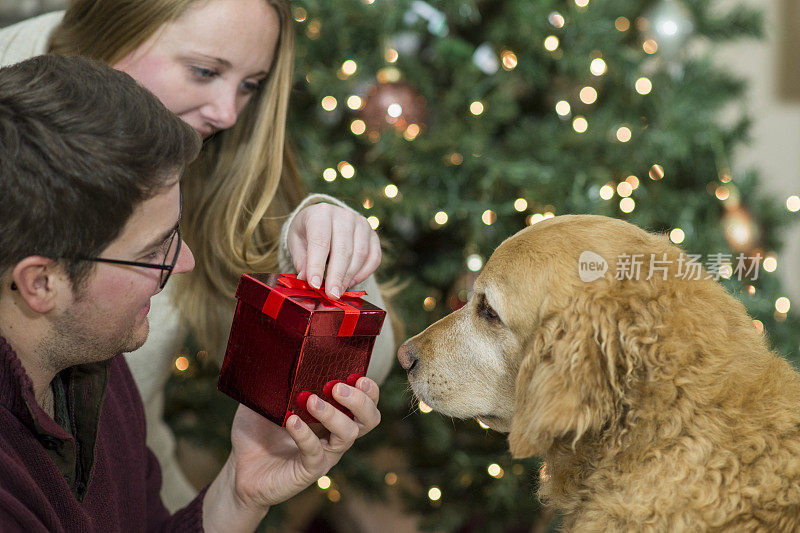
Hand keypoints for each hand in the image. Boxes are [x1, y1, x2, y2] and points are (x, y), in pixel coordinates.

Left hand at [227, 377, 379, 509]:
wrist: (239, 469)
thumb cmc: (257, 431)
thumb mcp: (266, 398)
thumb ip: (277, 379)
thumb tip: (279, 350)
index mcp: (333, 413)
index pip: (366, 401)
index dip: (369, 389)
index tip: (356, 375)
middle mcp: (334, 434)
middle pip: (369, 419)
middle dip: (361, 401)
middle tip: (338, 387)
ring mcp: (324, 454)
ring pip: (348, 435)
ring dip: (333, 414)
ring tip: (312, 400)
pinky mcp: (308, 470)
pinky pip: (315, 453)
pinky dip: (305, 434)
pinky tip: (291, 421)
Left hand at [287, 203, 380, 298]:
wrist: (324, 218)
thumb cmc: (308, 231)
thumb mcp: (296, 241)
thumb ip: (301, 259)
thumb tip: (304, 279)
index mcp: (321, 213)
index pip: (320, 241)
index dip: (317, 265)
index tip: (315, 285)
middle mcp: (344, 215)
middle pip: (343, 250)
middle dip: (336, 276)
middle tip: (331, 295)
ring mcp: (362, 224)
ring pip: (360, 255)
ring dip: (349, 277)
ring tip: (338, 291)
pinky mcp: (373, 235)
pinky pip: (374, 258)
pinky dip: (364, 274)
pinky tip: (351, 282)